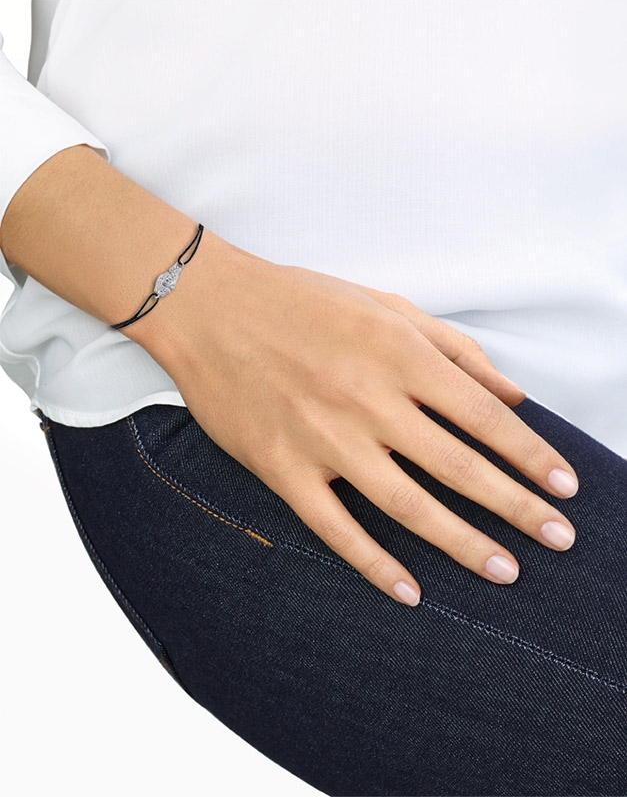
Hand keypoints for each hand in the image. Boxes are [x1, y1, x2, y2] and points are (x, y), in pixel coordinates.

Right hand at [129, 233, 578, 605]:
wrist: (211, 308)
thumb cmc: (302, 300)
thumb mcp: (385, 305)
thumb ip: (453, 348)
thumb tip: (512, 394)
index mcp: (399, 354)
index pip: (484, 416)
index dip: (532, 455)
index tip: (566, 487)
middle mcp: (368, 399)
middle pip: (458, 467)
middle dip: (517, 507)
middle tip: (560, 539)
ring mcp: (323, 438)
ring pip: (406, 505)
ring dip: (461, 543)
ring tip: (505, 571)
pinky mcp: (282, 468)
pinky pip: (334, 528)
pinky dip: (374, 564)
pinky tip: (409, 592)